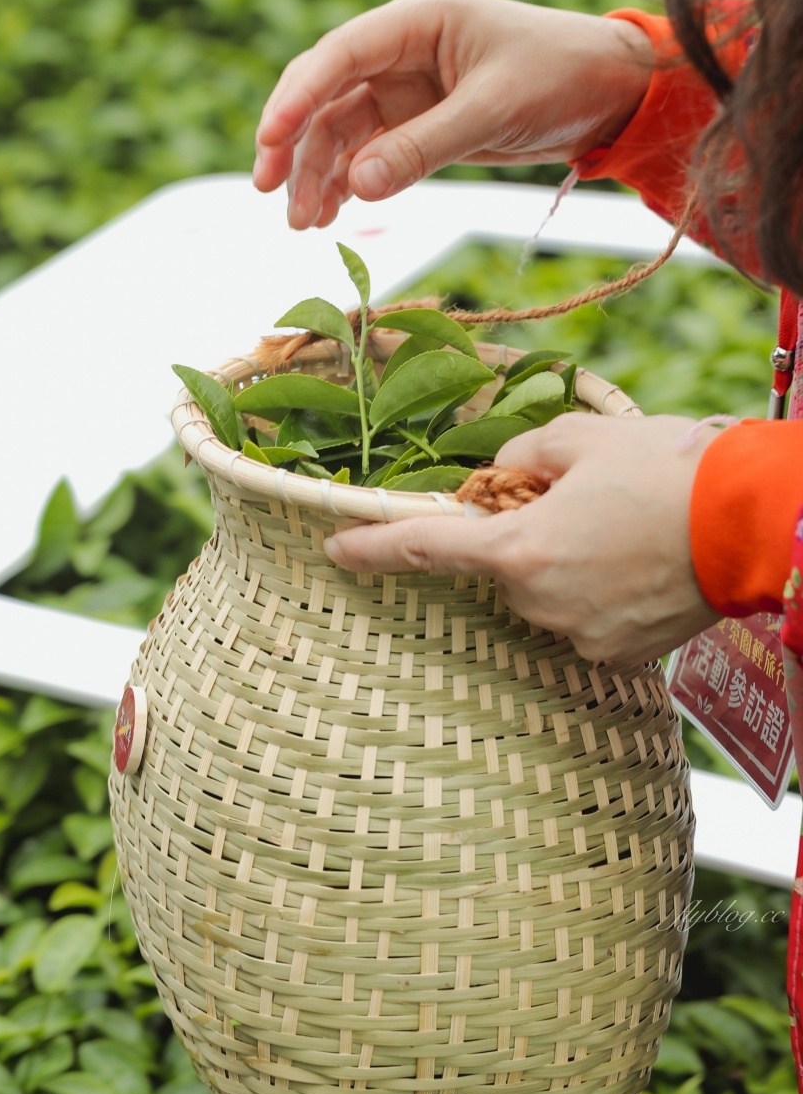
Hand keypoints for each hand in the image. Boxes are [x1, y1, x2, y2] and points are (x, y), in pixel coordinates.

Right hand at [254, 0, 651, 228]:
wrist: (608, 93)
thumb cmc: (560, 79)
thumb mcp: (492, 112)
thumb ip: (423, 148)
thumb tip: (356, 186)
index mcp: (419, 22)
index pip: (339, 55)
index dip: (297, 99)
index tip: (269, 143)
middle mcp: (403, 50)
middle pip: (326, 95)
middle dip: (294, 145)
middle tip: (272, 195)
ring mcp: (407, 88)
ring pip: (341, 131)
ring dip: (318, 175)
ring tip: (306, 224)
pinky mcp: (418, 122)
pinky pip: (368, 152)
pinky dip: (348, 182)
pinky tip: (332, 213)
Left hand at [323, 414, 724, 663]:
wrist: (756, 520)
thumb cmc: (668, 468)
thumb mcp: (582, 436)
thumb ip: (522, 457)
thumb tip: (501, 478)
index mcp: (519, 549)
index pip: (424, 547)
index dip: (373, 546)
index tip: (336, 547)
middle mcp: (540, 604)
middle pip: (505, 568)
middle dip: (529, 534)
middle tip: (587, 499)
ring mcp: (580, 636)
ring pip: (549, 594)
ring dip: (571, 563)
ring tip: (631, 527)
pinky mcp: (619, 657)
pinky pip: (587, 619)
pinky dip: (603, 592)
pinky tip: (644, 563)